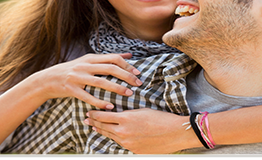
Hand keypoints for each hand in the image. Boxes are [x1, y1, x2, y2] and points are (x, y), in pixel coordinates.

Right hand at [29, 53, 141, 109]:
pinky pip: (88, 96)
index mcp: (90, 58)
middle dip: (126, 76)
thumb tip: (129, 54)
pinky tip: (110, 106)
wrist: (47, 79)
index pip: (113, 58)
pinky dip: (100, 102)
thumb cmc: (71, 71)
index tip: (138, 73)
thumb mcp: (88, 61)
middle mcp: (84, 65)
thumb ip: (107, 58)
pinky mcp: (71, 89)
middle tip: (138, 84)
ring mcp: (77, 77)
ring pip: (101, 82)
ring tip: (129, 94)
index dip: (127, 65)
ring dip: (117, 88)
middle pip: (110, 68)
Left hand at [84, 108, 199, 153]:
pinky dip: (114, 138)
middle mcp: (123, 132)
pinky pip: (120, 143)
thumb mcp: (140, 111)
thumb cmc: (160, 118)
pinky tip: (111, 135)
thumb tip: (115, 115)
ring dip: (101, 131)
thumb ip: (125, 113)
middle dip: (93, 123)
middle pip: (103, 127)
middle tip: (86, 119)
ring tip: (95, 127)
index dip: (94, 114)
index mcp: (125, 119)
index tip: (89, 112)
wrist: (175, 133)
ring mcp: (128, 143)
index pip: (102, 116)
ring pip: (110, 136)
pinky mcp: (134, 150)